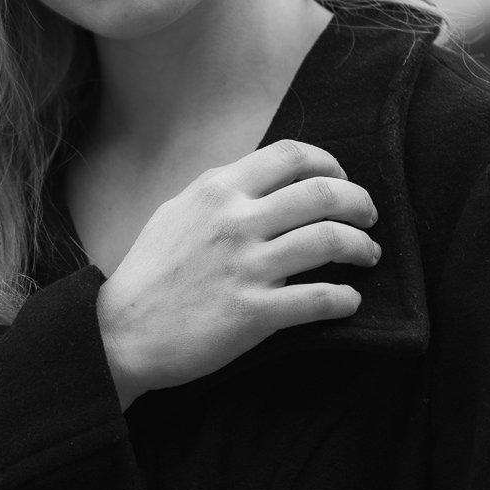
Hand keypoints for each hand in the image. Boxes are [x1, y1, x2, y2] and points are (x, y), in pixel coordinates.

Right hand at [96, 140, 379, 407]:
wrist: (121, 333)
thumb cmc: (150, 273)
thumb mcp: (177, 212)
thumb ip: (221, 191)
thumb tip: (266, 177)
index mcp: (217, 190)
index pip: (292, 156)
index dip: (330, 163)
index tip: (341, 179)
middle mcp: (235, 221)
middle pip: (323, 193)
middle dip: (359, 203)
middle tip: (368, 219)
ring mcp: (246, 267)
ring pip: (330, 240)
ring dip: (361, 247)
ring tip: (367, 256)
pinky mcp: (253, 313)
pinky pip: (320, 299)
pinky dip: (345, 299)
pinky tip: (350, 301)